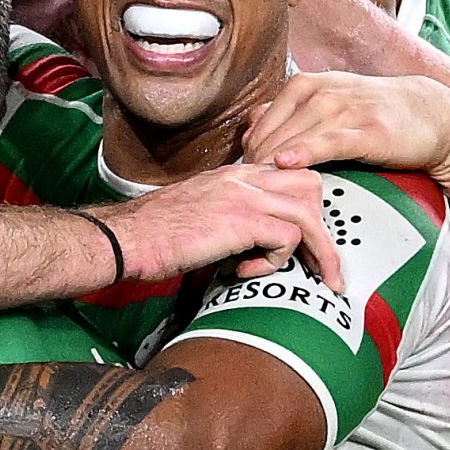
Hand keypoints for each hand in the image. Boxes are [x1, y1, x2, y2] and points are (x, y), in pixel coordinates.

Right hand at [98, 164, 344, 289]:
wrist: (127, 238)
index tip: (312, 240)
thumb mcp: (203, 213)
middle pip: (311, 185)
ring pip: (308, 213)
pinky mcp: (241, 219)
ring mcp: (244, 195)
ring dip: (316, 251)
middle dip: (321, 226)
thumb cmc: (156, 235)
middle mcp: (244, 177)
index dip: (307, 206)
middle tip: (321, 262)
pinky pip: (286, 238)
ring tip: (315, 277)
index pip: (291, 173)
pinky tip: (244, 272)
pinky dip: (275, 262)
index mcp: (235, 174)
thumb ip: (232, 216)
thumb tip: (258, 242)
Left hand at [241, 71, 449, 180]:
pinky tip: (288, 163)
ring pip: (298, 134)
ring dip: (273, 159)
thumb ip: (290, 111)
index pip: (265, 116)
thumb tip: (252, 124)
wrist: (430, 115)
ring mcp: (348, 110)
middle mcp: (325, 92)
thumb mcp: (329, 102)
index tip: (241, 173)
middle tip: (244, 188)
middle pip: (277, 129)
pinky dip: (307, 150)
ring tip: (256, 183)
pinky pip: (330, 141)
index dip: (250, 146)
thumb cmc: (375, 113)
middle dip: (257, 159)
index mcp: (310, 84)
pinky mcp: (369, 131)